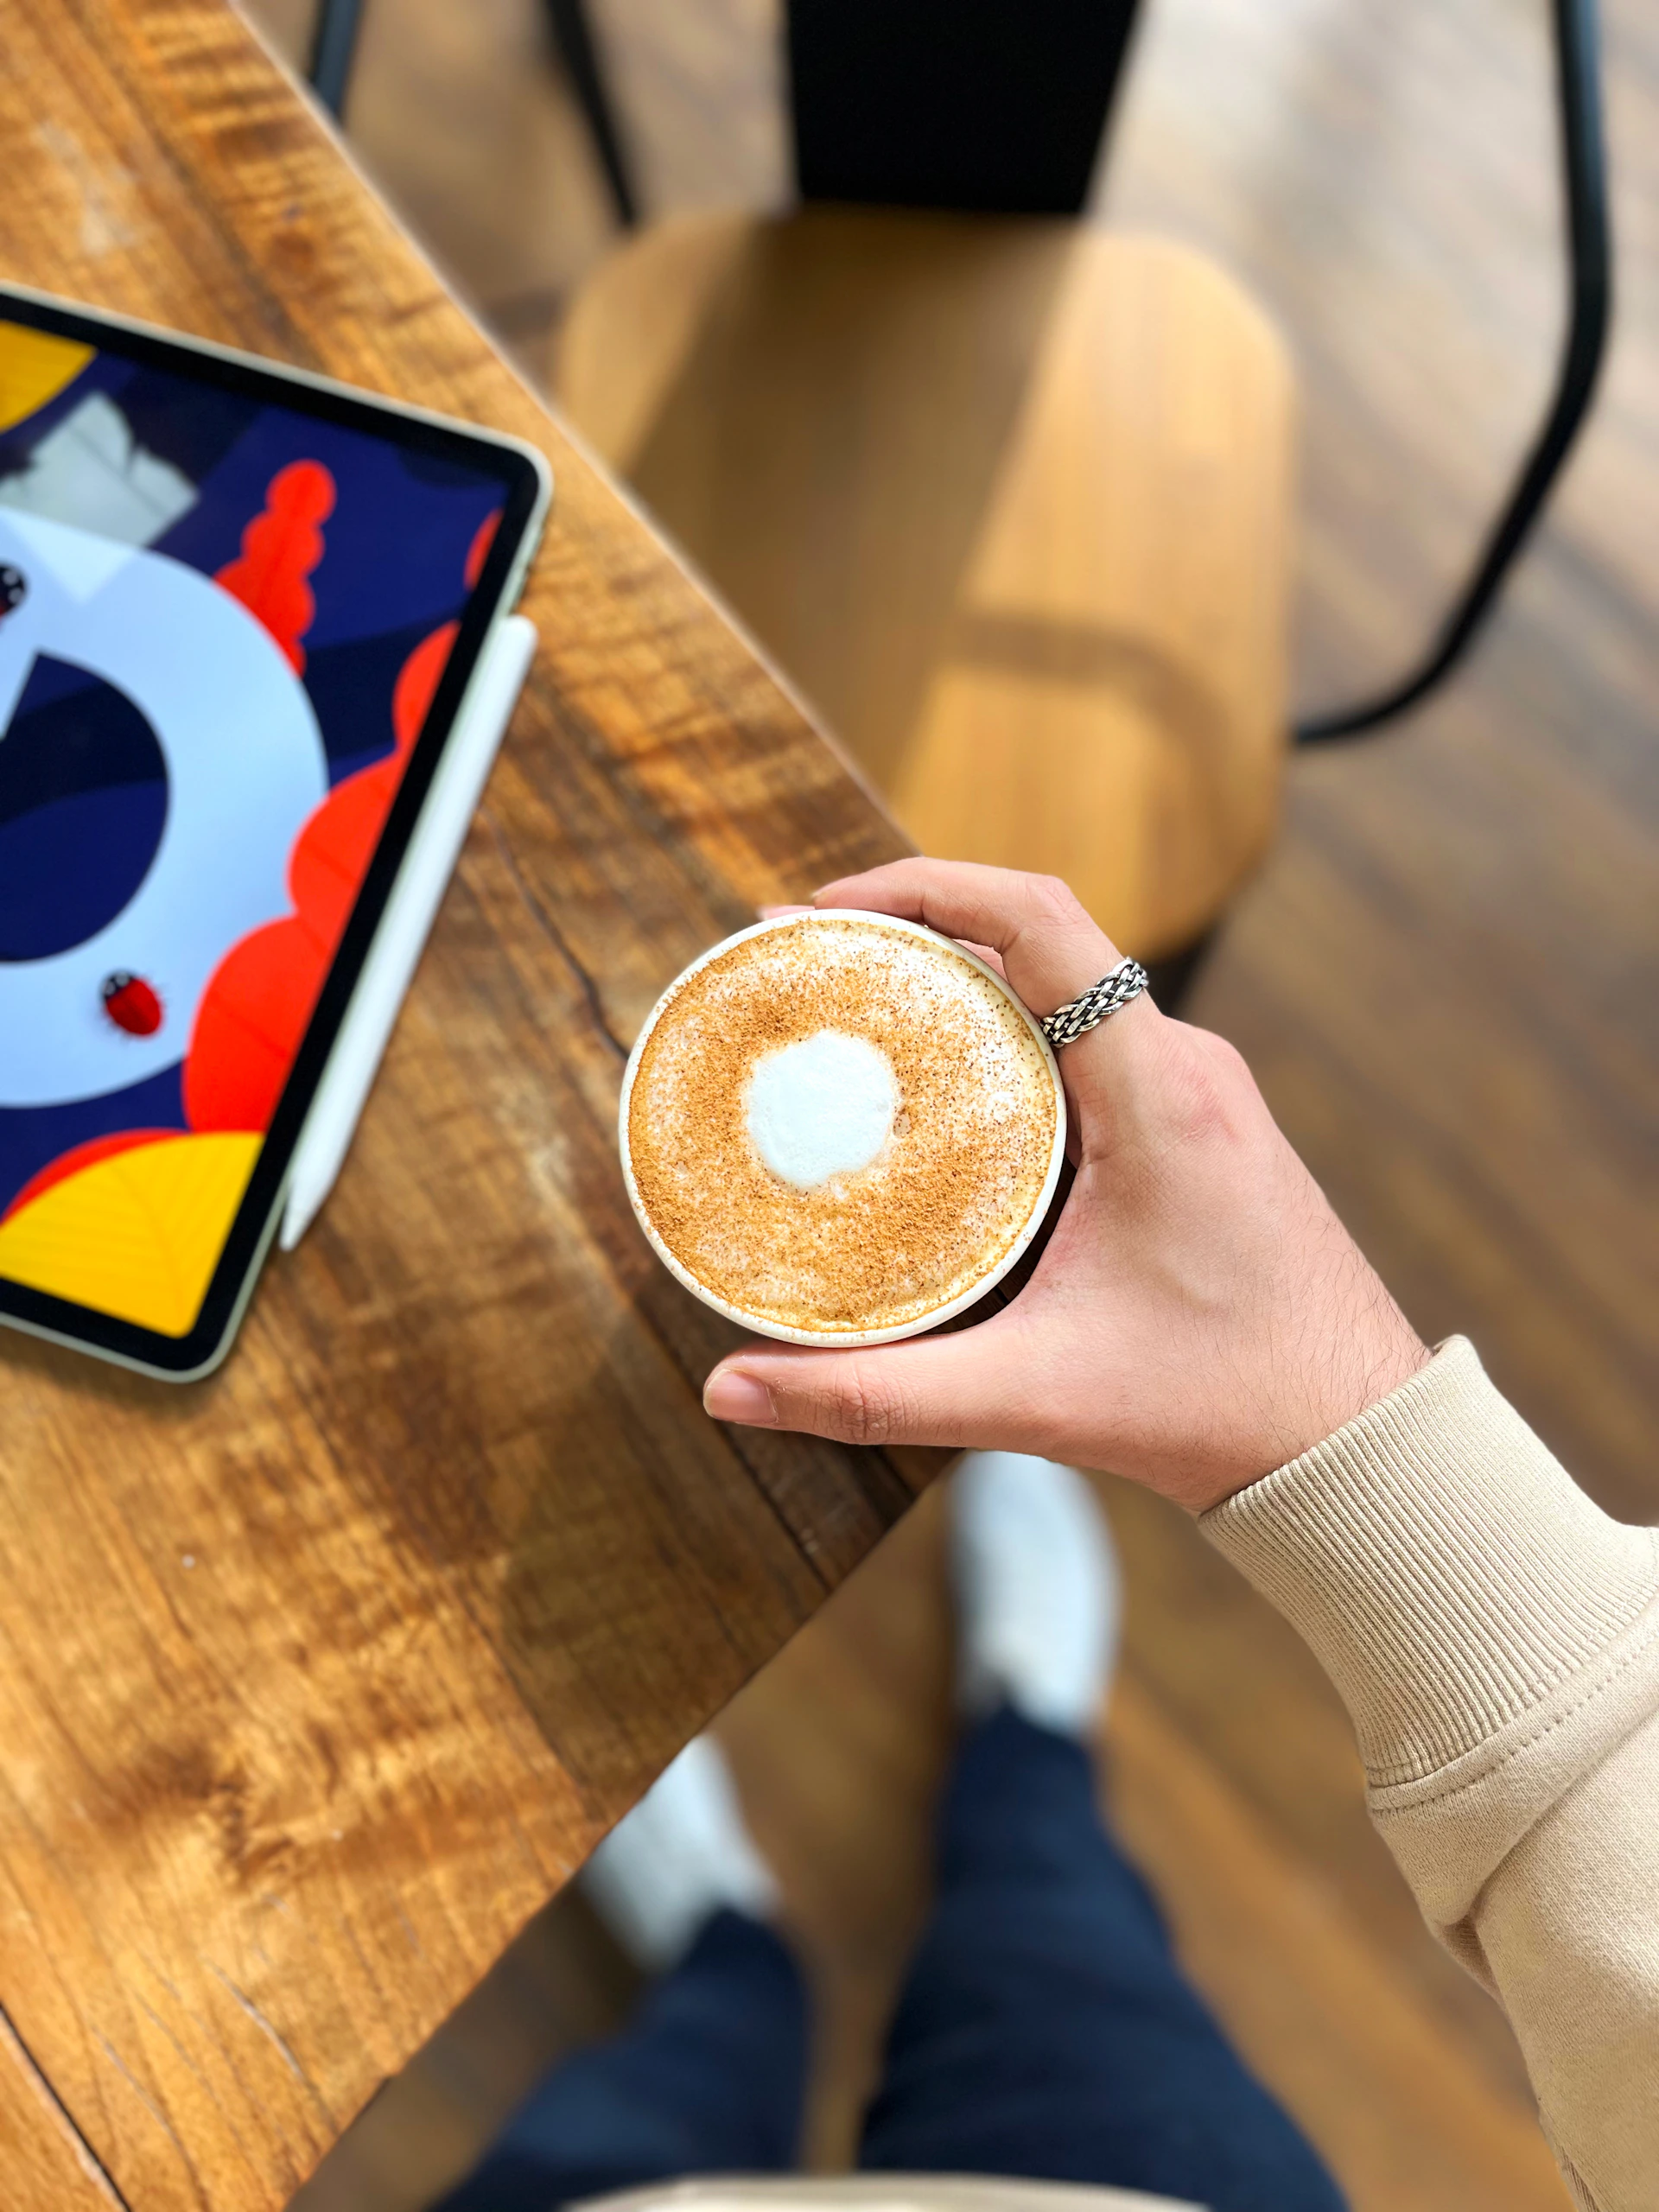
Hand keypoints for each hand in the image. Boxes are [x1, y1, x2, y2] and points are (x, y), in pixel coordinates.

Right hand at [703, 860, 1427, 1512]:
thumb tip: (730, 1392)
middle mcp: (1185, 1066)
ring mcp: (1196, 1090)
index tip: (820, 910)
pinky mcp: (1193, 1125)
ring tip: (847, 1014)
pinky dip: (1001, 1035)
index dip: (921, 887)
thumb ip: (875, 1394)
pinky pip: (1086, 1039)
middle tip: (800, 966)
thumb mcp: (1034, 1398)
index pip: (1038, 920)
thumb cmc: (1225, 1409)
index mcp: (1160, 1092)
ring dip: (956, 983)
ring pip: (1060, 988)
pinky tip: (935, 1092)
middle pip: (1033, 940)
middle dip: (908, 932)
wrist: (1355, 1442)